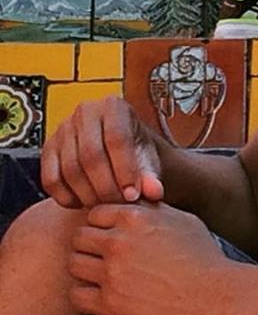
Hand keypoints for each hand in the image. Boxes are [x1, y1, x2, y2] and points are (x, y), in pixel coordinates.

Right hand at [42, 96, 164, 207]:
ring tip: (105, 207)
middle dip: (106, 187)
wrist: (118, 151)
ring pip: (70, 169)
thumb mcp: (149, 161)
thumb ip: (152, 176)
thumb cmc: (136, 152)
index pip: (117, 138)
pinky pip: (51, 179)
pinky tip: (84, 205)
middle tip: (118, 206)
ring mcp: (62, 128)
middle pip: (91, 155)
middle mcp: (85, 112)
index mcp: (114, 106)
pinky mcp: (47, 148)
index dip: (125, 171)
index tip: (132, 196)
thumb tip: (154, 192)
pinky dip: (66, 198)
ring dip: (87, 195)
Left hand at [68, 202, 235, 314]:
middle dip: (91, 247)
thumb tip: (136, 199)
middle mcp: (119, 242)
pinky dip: (87, 295)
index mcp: (136, 217)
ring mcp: (112, 273)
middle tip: (107, 259)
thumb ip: (153, 209)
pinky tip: (106, 296)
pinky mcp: (110, 303)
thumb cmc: (204, 257)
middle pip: (79, 238)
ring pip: (74, 265)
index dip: (102, 226)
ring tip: (106, 277)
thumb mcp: (183, 220)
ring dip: (86, 271)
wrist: (215, 297)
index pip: (94, 214)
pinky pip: (77, 295)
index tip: (112, 238)